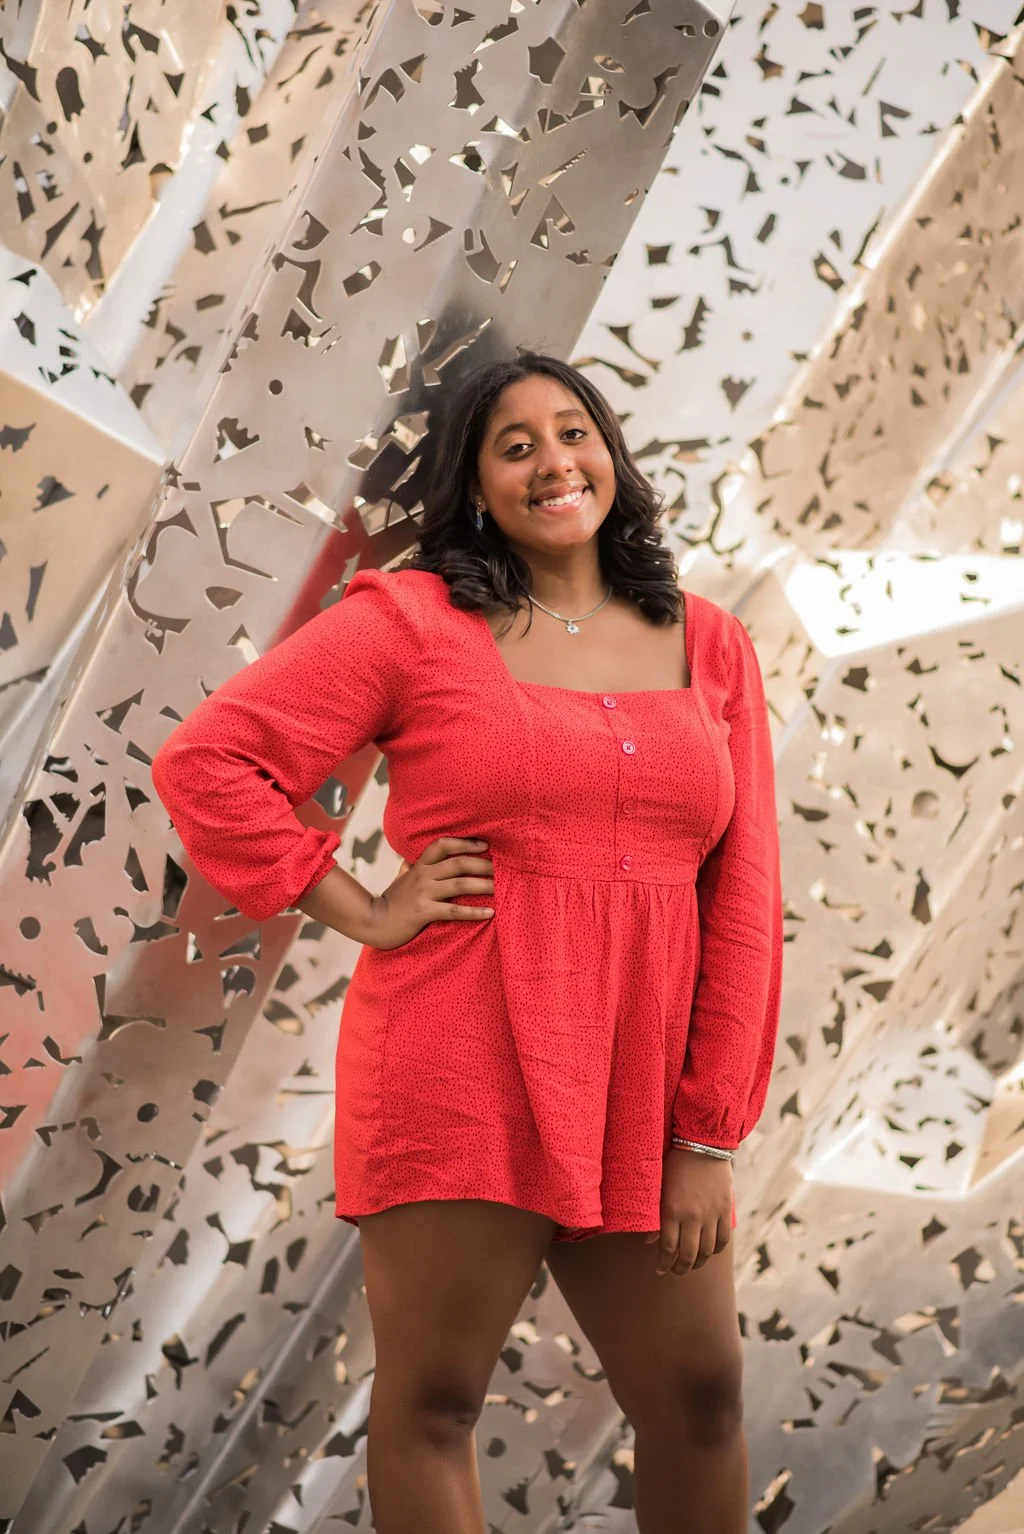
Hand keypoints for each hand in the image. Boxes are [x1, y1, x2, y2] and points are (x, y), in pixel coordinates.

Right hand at [360, 836, 493, 949]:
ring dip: (483, 885)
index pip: (442, 845)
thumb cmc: (390, 902)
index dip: (464, 842)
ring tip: (501, 886)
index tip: (484, 845)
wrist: (373, 922)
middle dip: (482, 864)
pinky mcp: (424, 912)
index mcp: (419, 866)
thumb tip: (409, 860)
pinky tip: (490, 912)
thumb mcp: (399, 880)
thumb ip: (407, 869)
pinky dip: (474, 912)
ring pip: (459, 884)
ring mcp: (423, 893)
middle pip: (458, 863)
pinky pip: (454, 911)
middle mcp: (423, 875)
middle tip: (502, 867)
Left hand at [645, 1147, 732, 1275]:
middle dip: (680, 1268)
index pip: (668, 1248)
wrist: (703, 1144)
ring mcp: (711, 1214)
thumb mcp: (659, 1186)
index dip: (664, 1263)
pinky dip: (716, 1249)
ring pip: (707, 1251)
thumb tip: (650, 1241)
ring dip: (698, 1263)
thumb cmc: (676, 1163)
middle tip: (675, 1271)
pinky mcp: (725, 1210)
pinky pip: (723, 1239)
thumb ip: (655, 1215)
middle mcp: (692, 1216)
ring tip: (692, 1264)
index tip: (660, 1270)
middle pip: (688, 1255)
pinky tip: (709, 1251)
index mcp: (672, 1210)